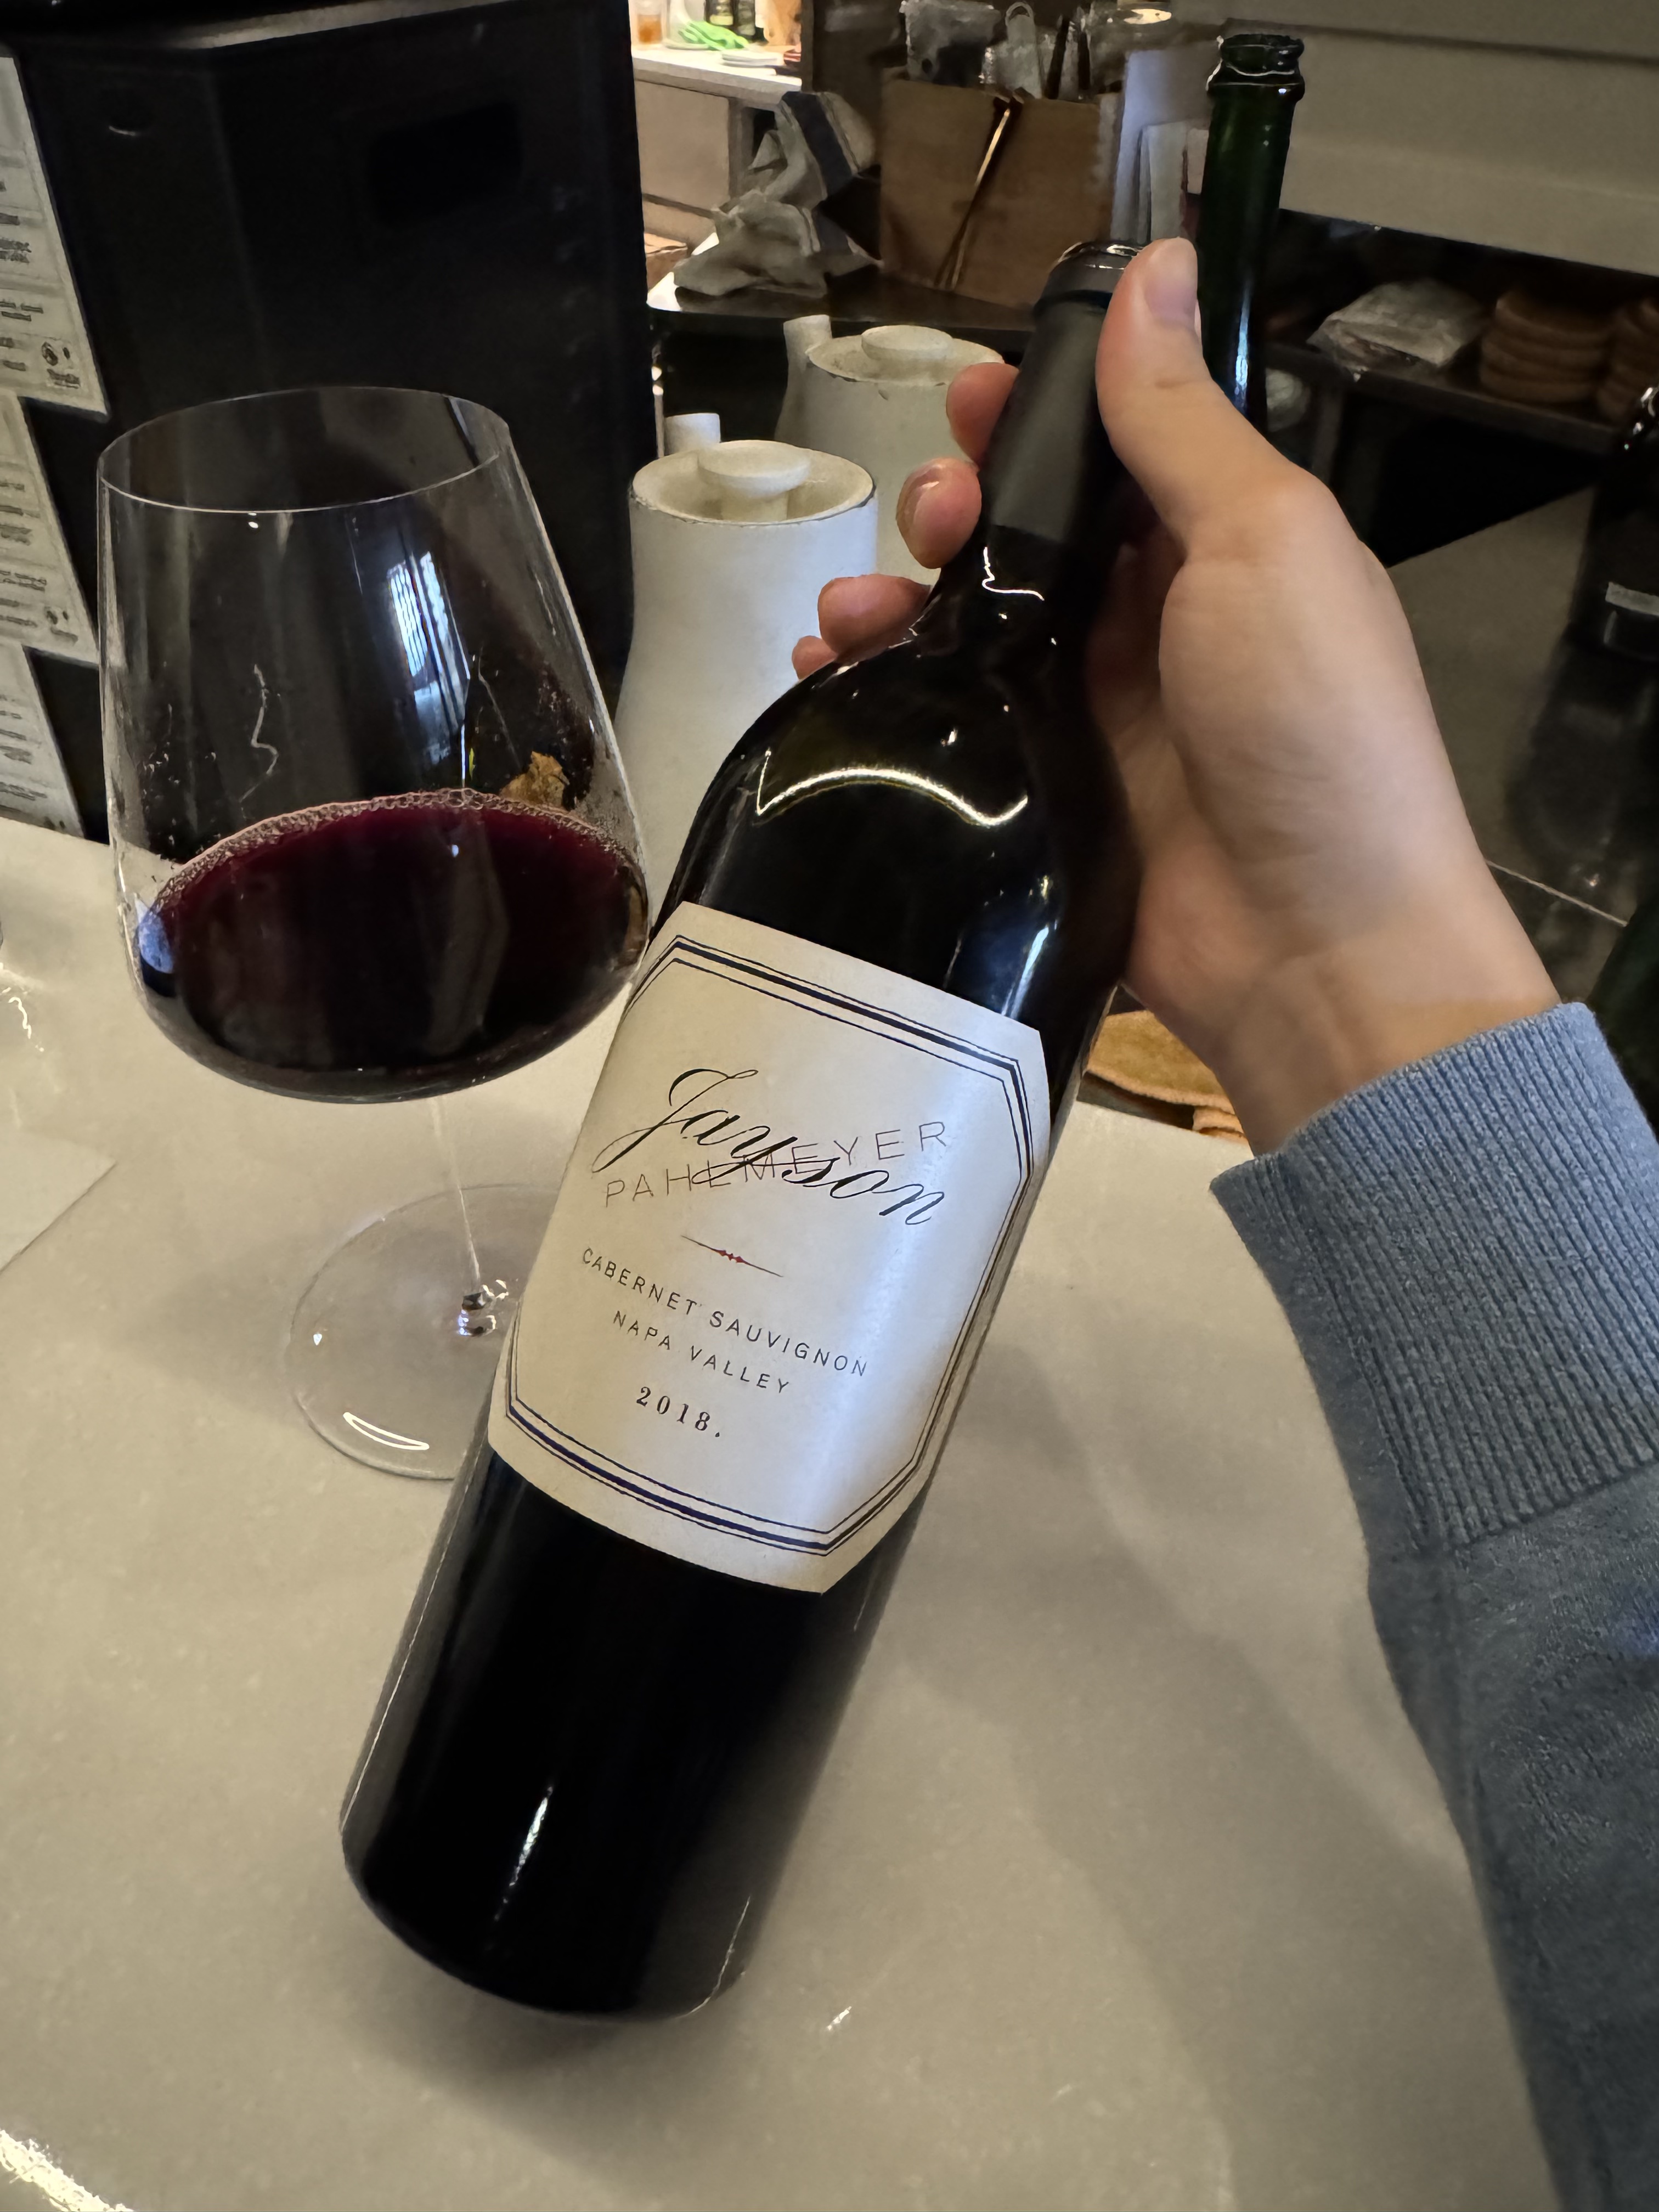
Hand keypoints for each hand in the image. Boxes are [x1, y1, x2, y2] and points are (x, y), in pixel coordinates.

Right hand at [794, 237, 1555, 1150]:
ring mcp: (1093, 717)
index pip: (1115, 448)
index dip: (1039, 411)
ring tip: (862, 606)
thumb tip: (1158, 268)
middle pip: (1029, 532)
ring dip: (902, 594)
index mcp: (1225, 545)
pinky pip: (949, 727)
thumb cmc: (1311, 727)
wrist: (1313, 948)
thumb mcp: (1262, 538)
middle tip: (934, 514)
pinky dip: (884, 693)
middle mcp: (1157, 622)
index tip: (971, 392)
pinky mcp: (1041, 800)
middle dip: (961, 502)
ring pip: (972, 627)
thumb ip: (1184, 419)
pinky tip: (830, 673)